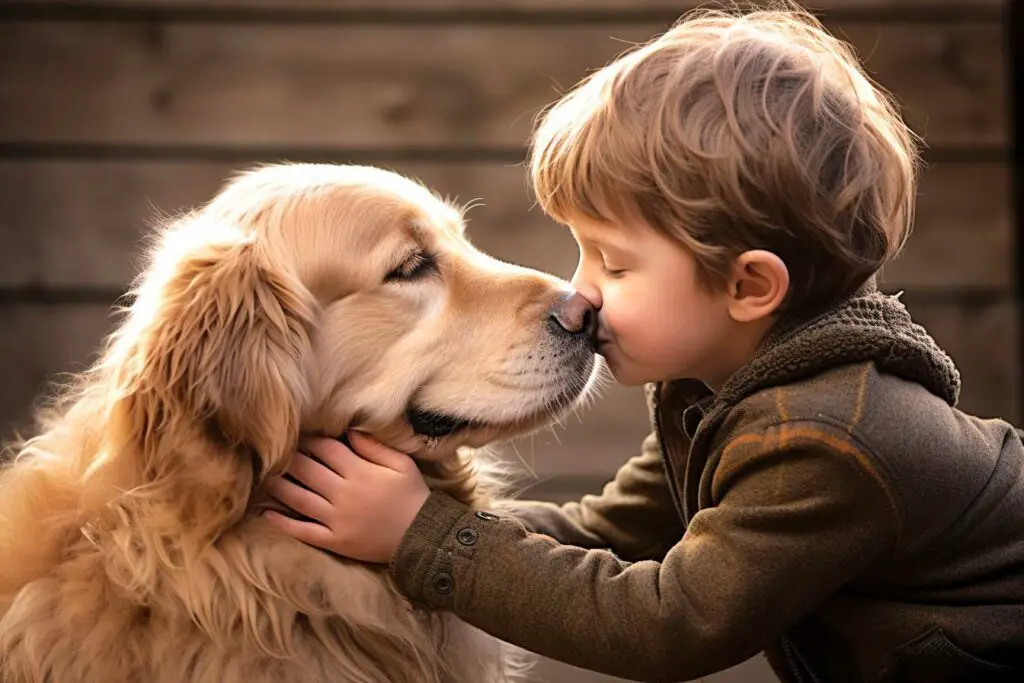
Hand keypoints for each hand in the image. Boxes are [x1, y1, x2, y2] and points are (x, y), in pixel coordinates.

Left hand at [262, 431, 429, 563]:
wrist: (421, 537)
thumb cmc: (412, 496)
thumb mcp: (402, 464)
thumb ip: (375, 446)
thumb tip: (349, 430)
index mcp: (360, 472)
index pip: (326, 449)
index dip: (310, 440)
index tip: (299, 434)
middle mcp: (343, 494)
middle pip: (307, 470)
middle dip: (289, 458)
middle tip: (275, 451)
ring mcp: (336, 520)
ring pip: (299, 499)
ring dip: (279, 486)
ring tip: (266, 476)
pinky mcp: (334, 541)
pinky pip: (303, 531)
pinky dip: (283, 523)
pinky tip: (267, 514)